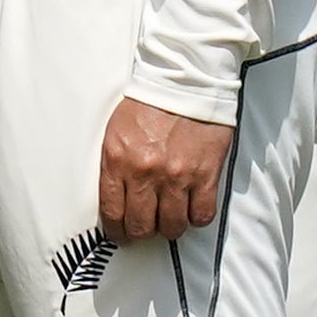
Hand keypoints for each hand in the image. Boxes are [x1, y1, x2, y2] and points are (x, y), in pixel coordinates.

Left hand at [95, 98, 229, 248]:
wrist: (184, 82)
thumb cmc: (149, 104)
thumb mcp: (116, 132)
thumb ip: (114, 166)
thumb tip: (116, 198)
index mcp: (117, 161)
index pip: (112, 213)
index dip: (117, 232)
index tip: (122, 234)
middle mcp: (145, 173)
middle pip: (141, 226)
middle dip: (142, 232)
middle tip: (147, 228)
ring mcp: (176, 176)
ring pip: (172, 226)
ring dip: (170, 227)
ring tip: (171, 218)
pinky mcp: (205, 174)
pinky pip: (202, 214)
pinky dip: (197, 218)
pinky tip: (193, 208)